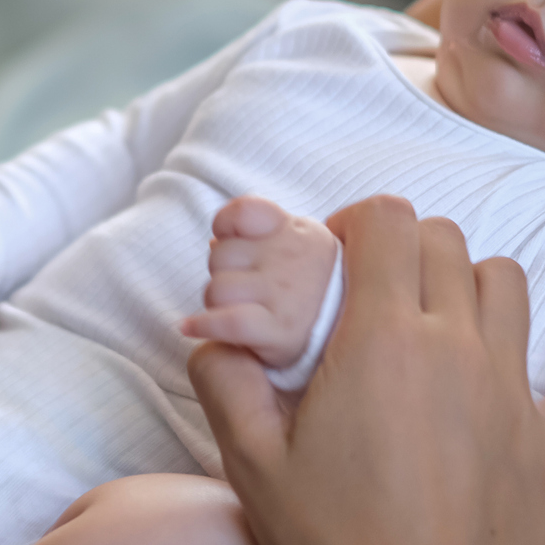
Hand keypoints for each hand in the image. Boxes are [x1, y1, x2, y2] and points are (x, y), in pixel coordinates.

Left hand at [180, 196, 338, 369]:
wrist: (353, 331)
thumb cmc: (313, 285)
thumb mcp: (299, 244)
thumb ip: (260, 233)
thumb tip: (215, 240)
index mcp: (297, 231)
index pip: (244, 212)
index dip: (226, 224)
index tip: (227, 238)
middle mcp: (294, 257)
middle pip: (219, 256)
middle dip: (223, 273)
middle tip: (245, 289)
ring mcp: (288, 293)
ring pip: (216, 290)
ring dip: (217, 304)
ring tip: (239, 310)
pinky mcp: (282, 331)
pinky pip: (226, 322)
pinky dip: (203, 326)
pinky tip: (191, 328)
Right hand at [186, 196, 544, 544]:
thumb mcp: (250, 463)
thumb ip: (225, 382)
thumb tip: (214, 340)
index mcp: (383, 340)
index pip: (388, 223)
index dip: (358, 221)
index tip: (335, 250)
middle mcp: (459, 349)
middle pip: (448, 244)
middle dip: (407, 248)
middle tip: (373, 287)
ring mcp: (515, 395)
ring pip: (511, 287)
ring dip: (473, 283)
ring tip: (441, 316)